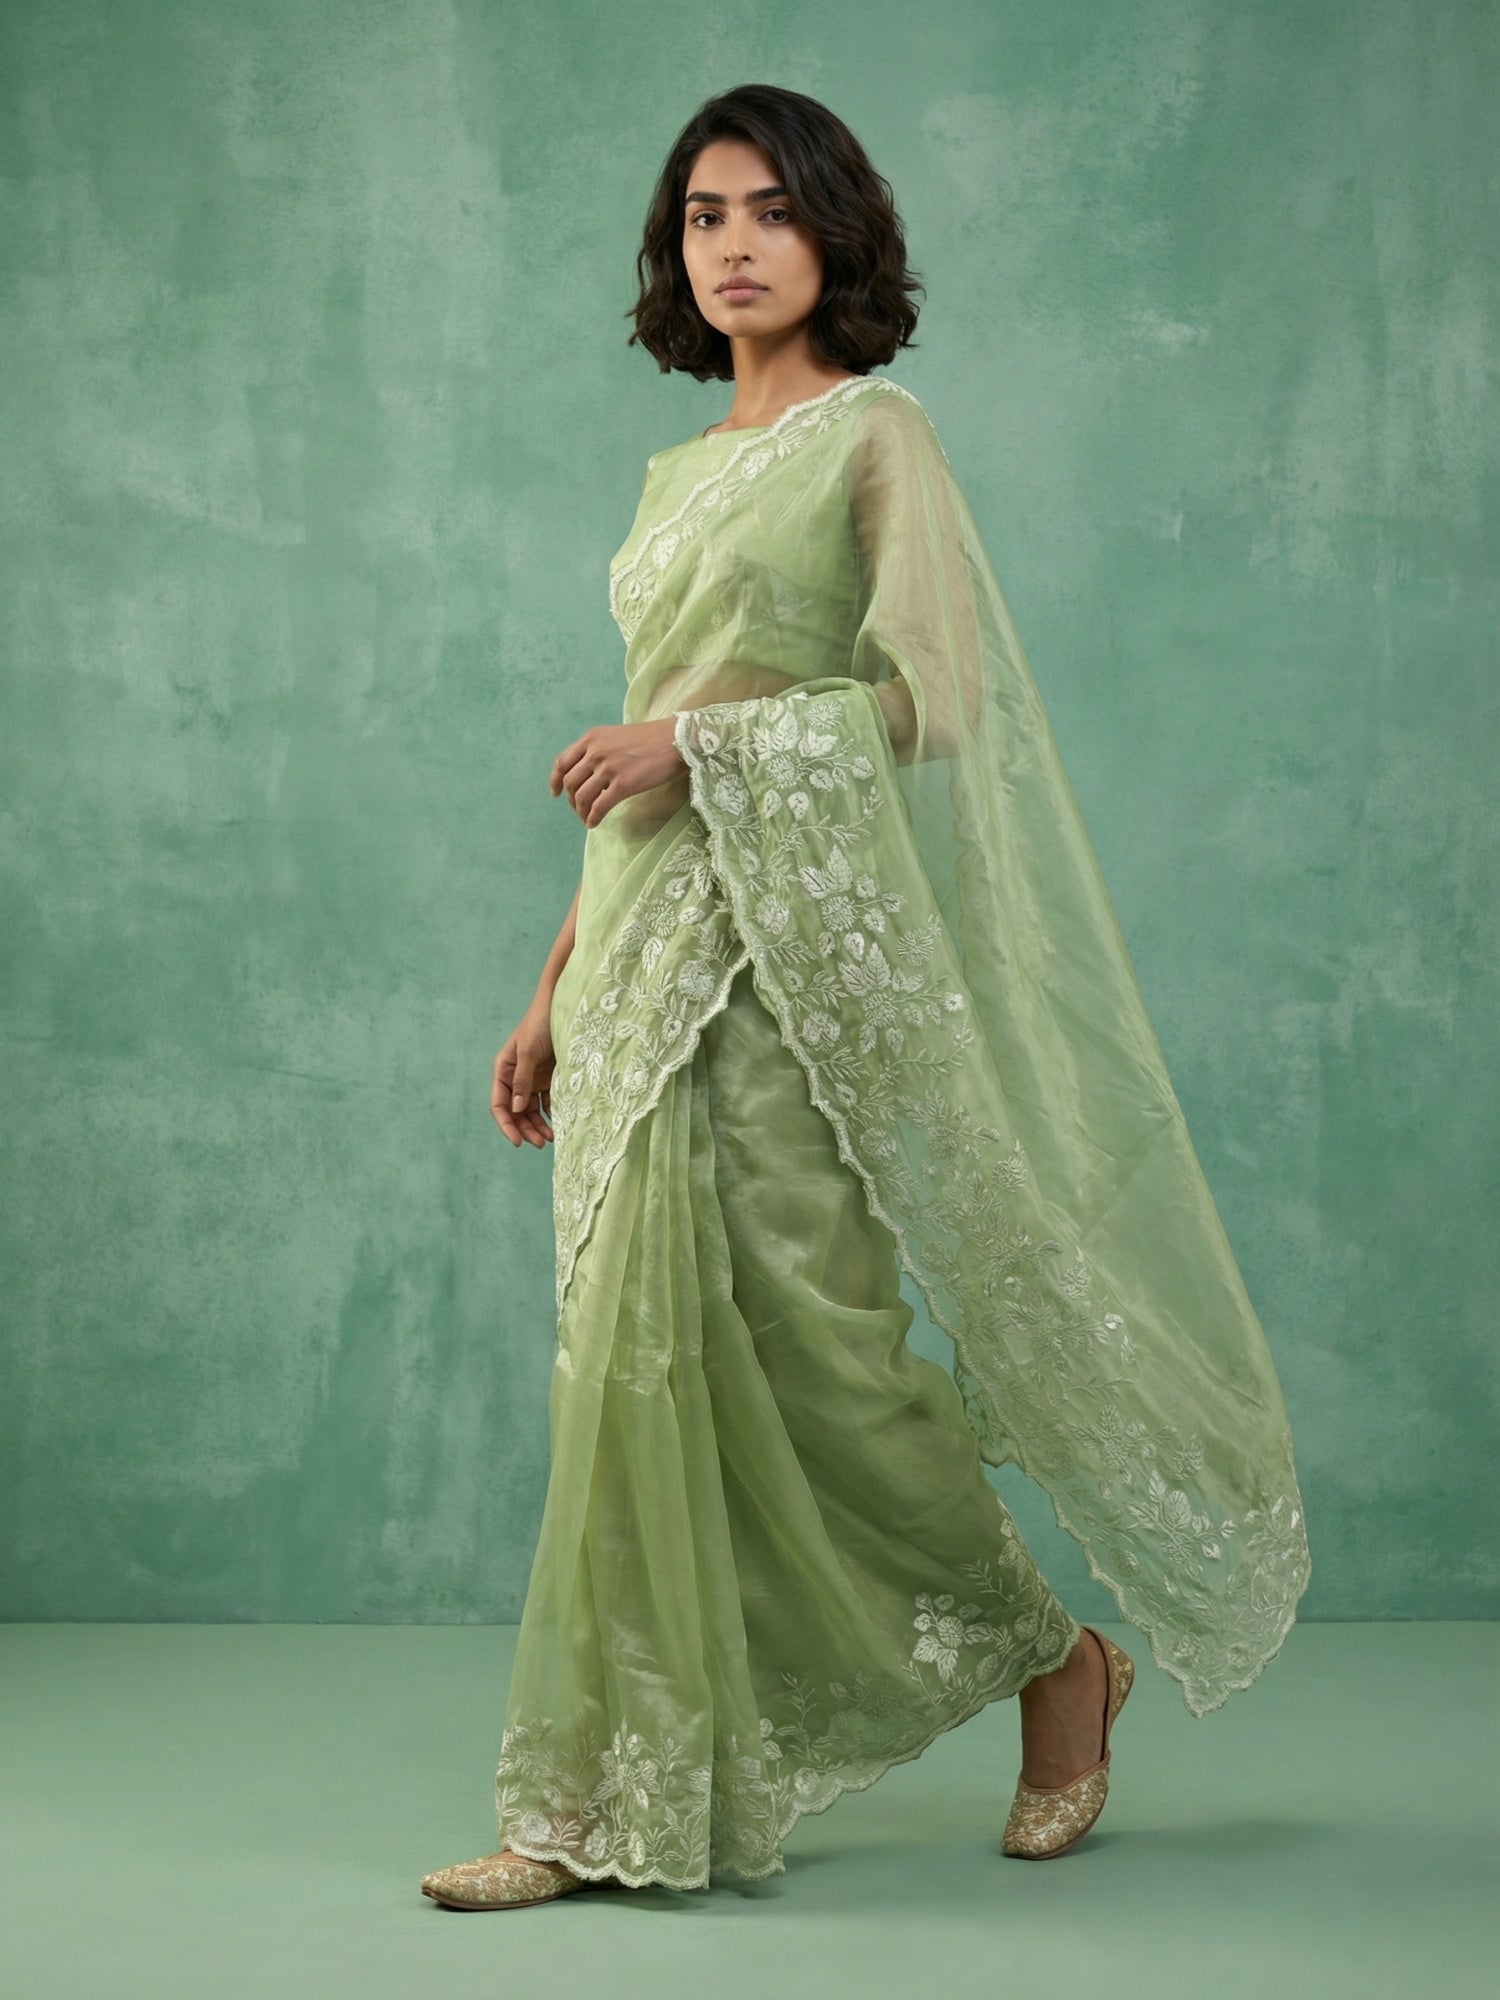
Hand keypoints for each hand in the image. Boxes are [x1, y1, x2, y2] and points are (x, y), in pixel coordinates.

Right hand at [491, 997, 555, 1147]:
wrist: (561, 1006)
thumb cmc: (540, 1024)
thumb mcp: (528, 1051)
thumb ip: (523, 1080)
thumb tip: (517, 1109)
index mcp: (503, 1070)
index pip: (499, 1104)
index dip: (506, 1124)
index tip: (517, 1141)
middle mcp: (515, 1077)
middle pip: (516, 1111)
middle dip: (525, 1129)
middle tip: (540, 1144)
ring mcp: (532, 1079)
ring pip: (531, 1110)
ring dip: (538, 1125)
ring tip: (551, 1138)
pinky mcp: (548, 1078)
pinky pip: (546, 1102)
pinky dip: (551, 1114)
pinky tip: (559, 1123)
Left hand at [550, 717, 684, 828]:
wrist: (675, 741)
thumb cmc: (650, 739)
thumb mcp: (615, 736)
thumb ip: (597, 749)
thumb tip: (586, 773)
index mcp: (591, 738)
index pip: (562, 762)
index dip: (555, 781)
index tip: (555, 793)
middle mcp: (595, 752)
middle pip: (570, 783)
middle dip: (571, 800)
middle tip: (579, 809)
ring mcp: (608, 768)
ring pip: (582, 797)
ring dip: (581, 812)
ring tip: (587, 818)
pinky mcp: (622, 785)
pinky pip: (599, 807)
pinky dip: (593, 818)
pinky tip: (594, 824)